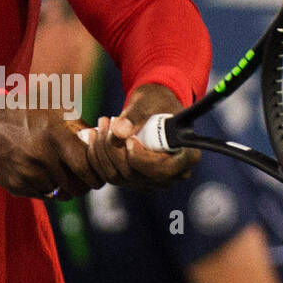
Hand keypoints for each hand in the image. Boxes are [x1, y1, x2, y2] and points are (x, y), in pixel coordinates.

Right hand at [0, 107, 102, 200]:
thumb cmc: (28, 115)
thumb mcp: (55, 111)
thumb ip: (80, 128)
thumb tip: (104, 142)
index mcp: (55, 136)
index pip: (87, 168)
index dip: (95, 175)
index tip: (98, 176)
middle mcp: (42, 157)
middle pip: (75, 186)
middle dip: (84, 185)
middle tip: (86, 181)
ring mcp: (28, 174)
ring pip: (60, 193)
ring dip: (65, 188)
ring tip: (63, 175)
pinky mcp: (17, 186)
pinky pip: (42, 195)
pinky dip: (47, 189)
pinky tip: (43, 175)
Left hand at [81, 83, 199, 189]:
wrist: (151, 107)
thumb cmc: (157, 102)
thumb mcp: (149, 103)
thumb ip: (136, 115)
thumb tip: (119, 130)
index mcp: (186, 156)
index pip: (163, 170)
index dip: (141, 159)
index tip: (129, 140)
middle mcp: (172, 174)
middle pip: (135, 174)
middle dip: (114, 148)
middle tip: (107, 121)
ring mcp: (152, 180)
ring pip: (118, 176)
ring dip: (102, 150)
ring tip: (101, 123)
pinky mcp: (133, 180)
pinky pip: (109, 175)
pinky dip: (97, 156)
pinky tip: (95, 134)